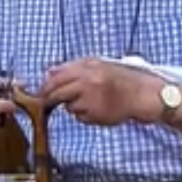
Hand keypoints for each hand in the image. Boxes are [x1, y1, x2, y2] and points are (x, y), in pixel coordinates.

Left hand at [40, 58, 162, 125]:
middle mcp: (88, 83)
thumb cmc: (118, 78)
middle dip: (50, 99)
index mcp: (87, 68)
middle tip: (47, 103)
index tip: (41, 93)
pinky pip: (80, 117)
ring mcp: (91, 101)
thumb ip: (72, 66)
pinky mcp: (96, 116)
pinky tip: (98, 108)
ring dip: (73, 106)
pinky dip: (84, 115)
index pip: (57, 78)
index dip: (45, 87)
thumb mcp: (96, 64)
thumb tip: (48, 72)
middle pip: (58, 94)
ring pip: (69, 107)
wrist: (140, 94)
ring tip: (90, 101)